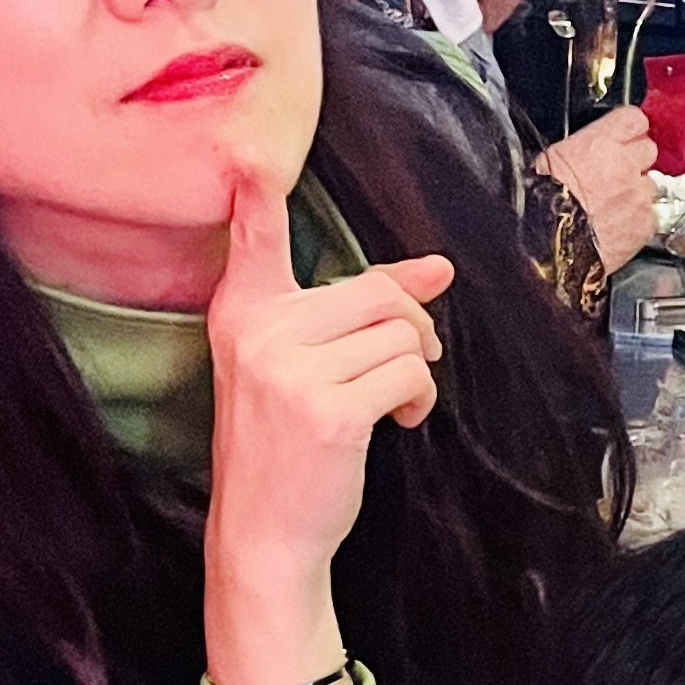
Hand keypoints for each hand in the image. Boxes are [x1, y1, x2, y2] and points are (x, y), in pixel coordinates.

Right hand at [202, 164, 447, 684]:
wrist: (265, 532)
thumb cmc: (288, 446)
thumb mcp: (305, 368)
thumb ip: (363, 311)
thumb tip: (440, 267)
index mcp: (243, 314)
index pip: (253, 241)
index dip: (254, 197)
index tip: (245, 153)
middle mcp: (259, 332)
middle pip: (376, 294)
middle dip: (412, 330)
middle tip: (406, 368)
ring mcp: (290, 369)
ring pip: (402, 335)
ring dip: (417, 372)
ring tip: (390, 405)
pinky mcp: (327, 409)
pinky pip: (411, 374)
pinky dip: (419, 401)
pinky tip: (398, 423)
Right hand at [540, 105, 660, 260]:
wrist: (547, 244)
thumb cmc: (540, 202)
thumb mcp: (552, 159)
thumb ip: (582, 149)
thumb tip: (588, 150)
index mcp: (599, 142)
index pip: (633, 119)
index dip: (630, 129)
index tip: (626, 135)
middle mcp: (625, 165)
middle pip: (648, 150)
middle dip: (635, 160)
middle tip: (617, 172)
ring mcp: (638, 195)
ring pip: (650, 185)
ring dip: (636, 192)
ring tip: (612, 205)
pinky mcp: (645, 224)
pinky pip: (650, 216)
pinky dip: (638, 220)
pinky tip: (617, 225)